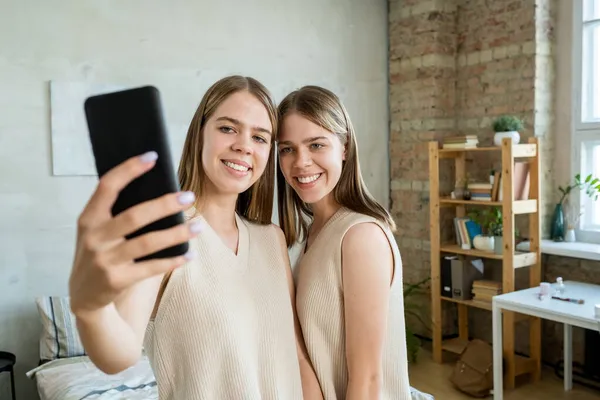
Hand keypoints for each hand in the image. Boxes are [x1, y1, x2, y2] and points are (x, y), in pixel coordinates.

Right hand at [69, 151, 201, 317]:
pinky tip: (190, 254)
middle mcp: (94, 237)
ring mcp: (105, 260)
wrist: (83, 295)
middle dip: (165, 204)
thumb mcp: (97, 230)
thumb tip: (159, 190)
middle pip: (135, 216)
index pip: (107, 186)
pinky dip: (174, 261)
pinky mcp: (117, 280)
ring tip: (198, 225)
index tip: (153, 156)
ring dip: (177, 233)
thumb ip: (116, 212)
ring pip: (148, 242)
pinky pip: (152, 268)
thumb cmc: (99, 252)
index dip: (129, 169)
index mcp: (88, 218)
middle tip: (189, 196)